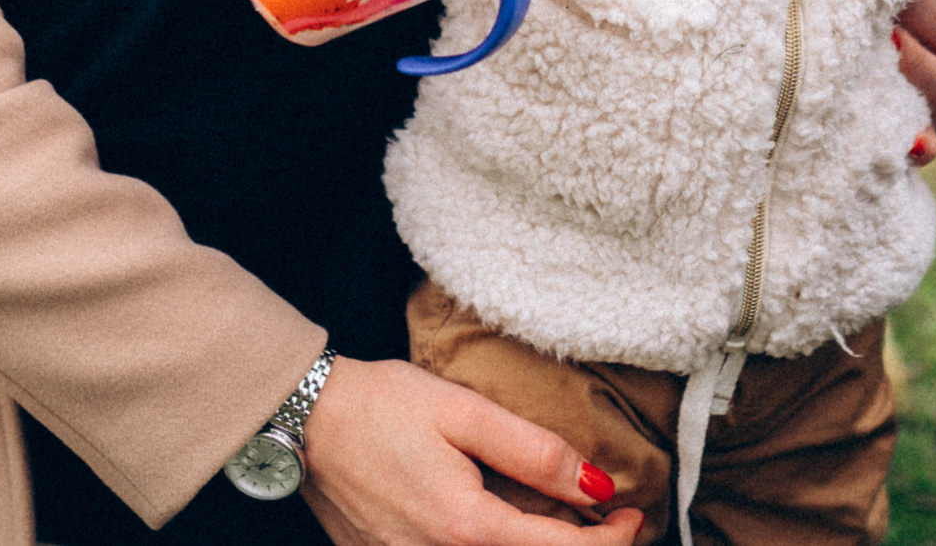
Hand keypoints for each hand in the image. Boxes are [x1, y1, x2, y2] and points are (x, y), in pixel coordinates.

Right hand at [299, 357, 643, 545]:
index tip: (633, 514)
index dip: (610, 540)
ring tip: (558, 520)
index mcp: (465, 527)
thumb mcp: (464, 412)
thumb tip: (596, 486)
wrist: (302, 418)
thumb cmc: (380, 405)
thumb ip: (533, 452)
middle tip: (608, 522)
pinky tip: (500, 520)